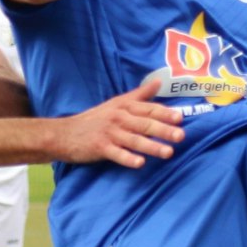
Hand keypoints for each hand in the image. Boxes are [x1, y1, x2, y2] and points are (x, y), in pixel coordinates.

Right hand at [54, 79, 184, 166]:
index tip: (180, 118)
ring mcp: (109, 133)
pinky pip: (117, 154)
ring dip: (152, 146)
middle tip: (181, 136)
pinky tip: (140, 163)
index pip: (148, 109)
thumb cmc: (95, 119)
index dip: (164, 113)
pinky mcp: (100, 147)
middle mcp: (118, 118)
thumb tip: (159, 82)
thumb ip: (140, 94)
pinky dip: (128, 158)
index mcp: (124, 107)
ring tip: (168, 153)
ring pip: (134, 140)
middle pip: (144, 124)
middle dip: (163, 130)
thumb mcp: (117, 103)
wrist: (65, 133)